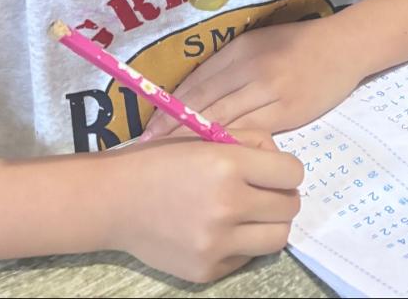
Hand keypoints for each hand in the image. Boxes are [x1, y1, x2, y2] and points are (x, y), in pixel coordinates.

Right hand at [107, 128, 302, 282]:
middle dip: (282, 197)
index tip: (275, 172)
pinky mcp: (206, 270)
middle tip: (264, 193)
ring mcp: (217, 243)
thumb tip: (282, 163)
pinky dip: (242, 244)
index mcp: (229, 165)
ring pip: (278, 238)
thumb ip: (252, 142)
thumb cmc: (163, 161)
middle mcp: (227, 206)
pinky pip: (247, 258)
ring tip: (250, 214)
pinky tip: (220, 231)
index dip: (287, 171)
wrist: (115, 201)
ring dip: (270, 224)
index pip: (292, 173)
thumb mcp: (207, 137)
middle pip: (290, 207)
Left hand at [142, 19, 367, 139]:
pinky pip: (251, 133)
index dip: (169, 109)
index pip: (196, 84)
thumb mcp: (259, 43)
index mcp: (240, 50)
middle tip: (147, 151)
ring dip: (195, 142)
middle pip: (204, 104)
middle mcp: (251, 68)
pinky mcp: (288, 111)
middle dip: (173, 130)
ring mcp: (270, 90)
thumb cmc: (298, 44)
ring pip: (224, 121)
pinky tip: (216, 161)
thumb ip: (229, 66)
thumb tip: (193, 96)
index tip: (147, 131)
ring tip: (172, 161)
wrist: (343, 47)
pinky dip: (230, 146)